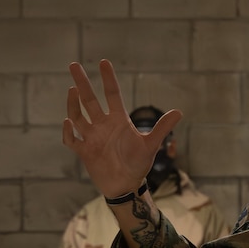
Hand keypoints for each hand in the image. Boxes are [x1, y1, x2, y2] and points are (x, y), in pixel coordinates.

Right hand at [63, 59, 181, 198]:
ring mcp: (92, 137)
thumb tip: (180, 111)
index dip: (108, 79)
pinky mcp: (84, 151)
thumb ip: (162, 128)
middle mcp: (103, 125)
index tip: (103, 62)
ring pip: (78, 116)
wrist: (126, 186)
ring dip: (73, 104)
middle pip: (90, 100)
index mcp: (119, 121)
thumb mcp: (151, 145)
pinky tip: (69, 122)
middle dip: (82, 83)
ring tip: (72, 89)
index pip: (112, 95)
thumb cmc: (138, 164)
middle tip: (73, 65)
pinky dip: (69, 132)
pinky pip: (72, 140)